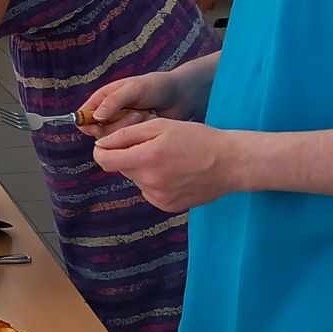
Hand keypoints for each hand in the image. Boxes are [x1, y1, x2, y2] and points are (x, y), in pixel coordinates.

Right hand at [79, 65, 210, 137]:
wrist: (181, 96)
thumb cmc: (156, 86)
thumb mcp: (134, 88)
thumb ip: (114, 101)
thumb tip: (96, 117)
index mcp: (104, 98)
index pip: (85, 114)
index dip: (87, 121)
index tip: (97, 124)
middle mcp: (110, 114)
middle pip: (97, 129)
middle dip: (116, 124)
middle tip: (135, 113)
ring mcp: (122, 126)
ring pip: (113, 138)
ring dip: (130, 127)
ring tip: (146, 114)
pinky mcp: (134, 136)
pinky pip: (128, 142)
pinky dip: (139, 133)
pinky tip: (150, 122)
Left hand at [92, 118, 246, 213]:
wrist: (230, 163)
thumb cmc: (197, 139)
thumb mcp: (162, 126)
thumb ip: (128, 135)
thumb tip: (102, 144)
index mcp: (146, 159)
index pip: (104, 160)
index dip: (102, 150)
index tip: (108, 144)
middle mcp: (149, 182)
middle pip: (121, 168)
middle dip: (129, 156)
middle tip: (153, 146)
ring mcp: (158, 197)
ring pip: (136, 179)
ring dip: (144, 169)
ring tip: (169, 159)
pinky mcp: (166, 206)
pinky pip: (149, 191)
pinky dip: (155, 182)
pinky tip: (175, 174)